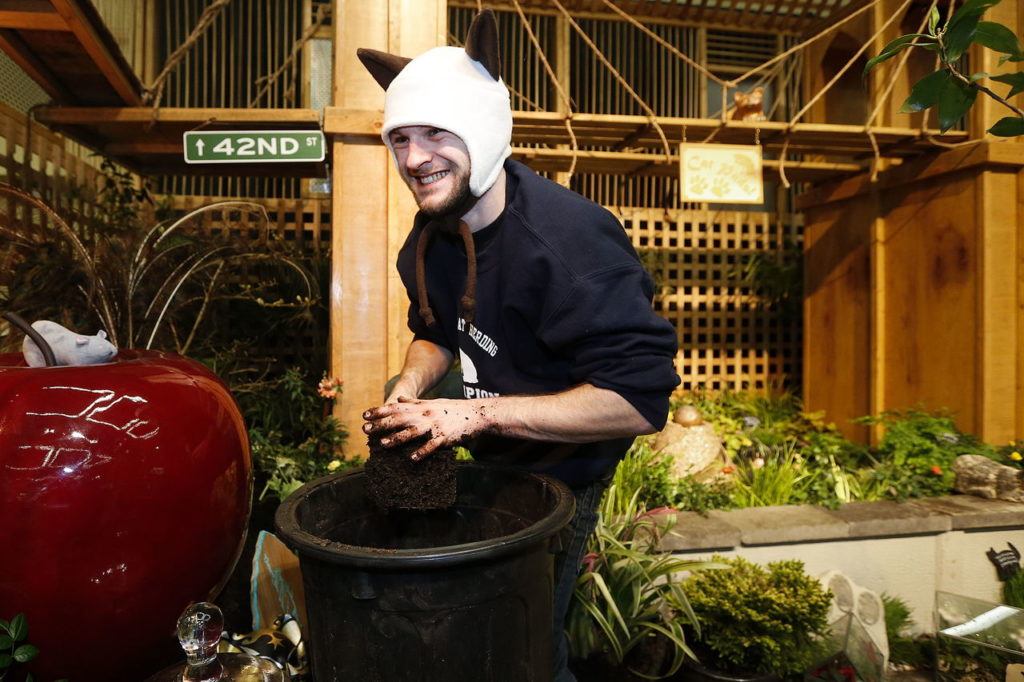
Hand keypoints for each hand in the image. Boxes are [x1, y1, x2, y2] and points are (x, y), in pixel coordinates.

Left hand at [362, 397, 490, 459]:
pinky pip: (431, 446)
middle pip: (400, 419)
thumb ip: (415, 403)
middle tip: (365, 430)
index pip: (396, 408)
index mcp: (421, 407)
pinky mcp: (445, 437)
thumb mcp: (433, 403)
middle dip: (381, 424)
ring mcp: (435, 426)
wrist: (476, 414)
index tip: (365, 415)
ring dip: (397, 438)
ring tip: (383, 444)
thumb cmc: (453, 409)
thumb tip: (399, 399)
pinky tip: (412, 458)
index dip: (379, 411)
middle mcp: (425, 415)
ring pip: (412, 432)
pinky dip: (422, 451)